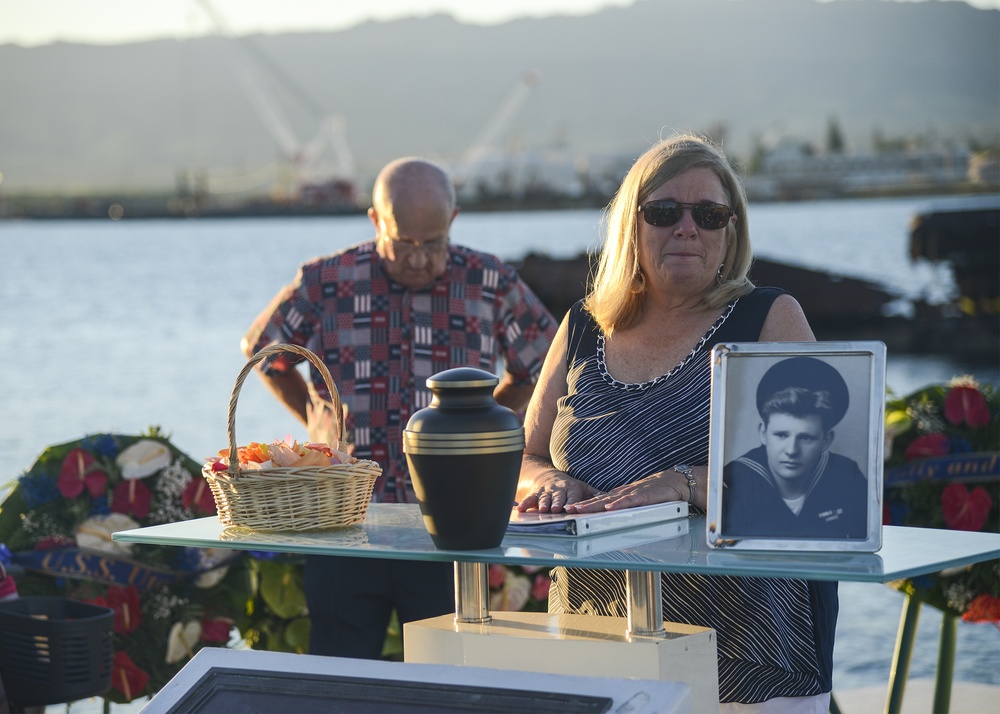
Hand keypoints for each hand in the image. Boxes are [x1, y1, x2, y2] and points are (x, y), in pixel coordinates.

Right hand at [516, 471, 598, 512]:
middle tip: (556, 509)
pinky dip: (525, 503)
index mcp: (572, 489)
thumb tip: (612, 501)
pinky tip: (521, 509)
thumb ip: (596, 495)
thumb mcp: (584, 488)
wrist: (548, 477)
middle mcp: (559, 490)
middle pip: (558, 497)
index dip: (573, 502)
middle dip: (557, 502)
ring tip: (542, 509)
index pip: (574, 496)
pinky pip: (530, 498)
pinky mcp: (535, 493)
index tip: (572, 508)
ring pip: (544, 497)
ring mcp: (546, 491)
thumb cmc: (569, 487)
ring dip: (543, 503)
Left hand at [562, 470, 687, 512]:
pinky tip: (609, 507)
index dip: (584, 504)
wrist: (674, 482)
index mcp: (621, 495)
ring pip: (610, 500)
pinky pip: (629, 501)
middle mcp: (623, 493)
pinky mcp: (644, 496)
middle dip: (583, 505)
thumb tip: (610, 510)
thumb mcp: (635, 499)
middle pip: (599, 500)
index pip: (599, 500)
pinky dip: (618, 504)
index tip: (570, 508)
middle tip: (568, 509)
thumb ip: (623, 504)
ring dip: (594, 505)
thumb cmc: (656, 491)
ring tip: (580, 509)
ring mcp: (633, 493)